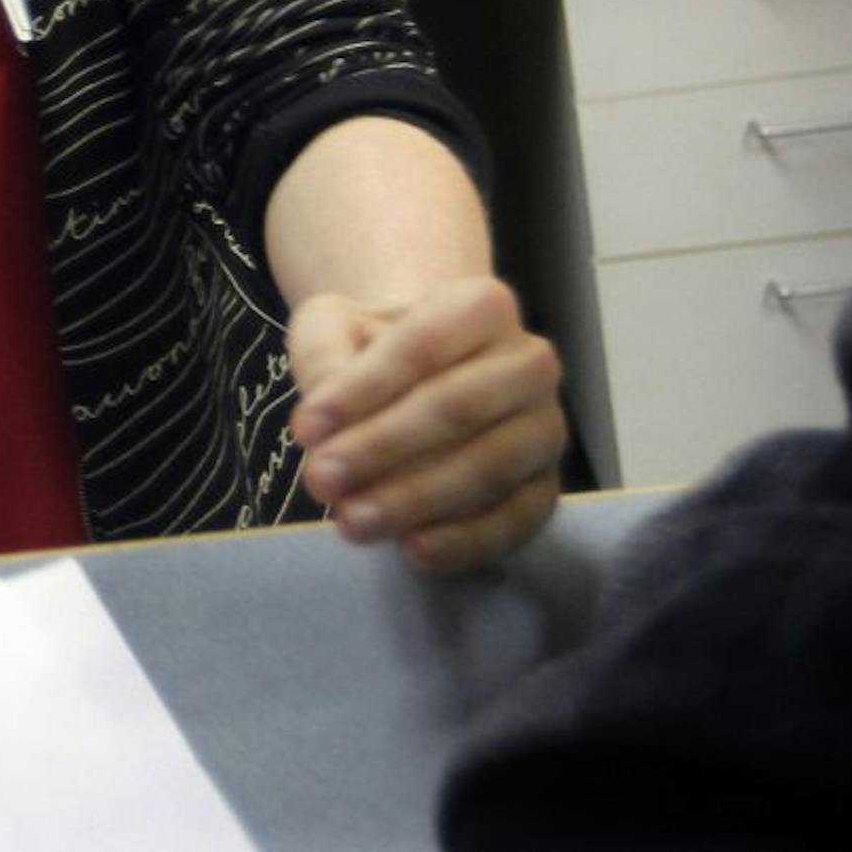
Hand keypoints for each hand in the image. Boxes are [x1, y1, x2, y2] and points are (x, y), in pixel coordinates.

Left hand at [287, 275, 564, 570]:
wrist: (420, 376)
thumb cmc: (373, 347)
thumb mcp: (332, 327)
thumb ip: (321, 358)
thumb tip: (320, 425)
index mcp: (482, 303)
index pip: (423, 344)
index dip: (362, 389)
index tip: (306, 428)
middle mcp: (529, 360)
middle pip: (458, 406)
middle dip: (383, 448)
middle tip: (320, 479)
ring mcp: (544, 427)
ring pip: (488, 467)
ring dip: (415, 499)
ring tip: (350, 520)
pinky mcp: (545, 487)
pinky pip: (516, 520)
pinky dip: (465, 540)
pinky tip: (413, 549)